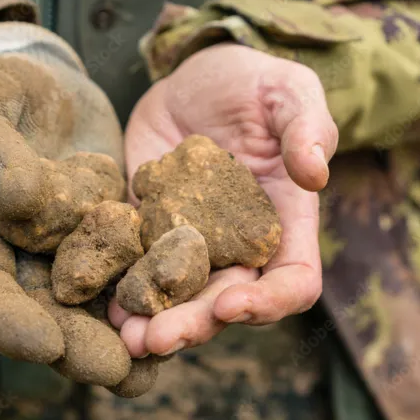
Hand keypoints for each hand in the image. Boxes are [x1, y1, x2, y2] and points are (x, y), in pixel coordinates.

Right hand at [0, 22, 152, 394]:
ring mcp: (67, 255)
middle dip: (78, 347)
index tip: (44, 343)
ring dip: (120, 343)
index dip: (8, 322)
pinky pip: (128, 278)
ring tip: (153, 366)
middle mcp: (22, 259)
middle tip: (116, 369)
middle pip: (43, 317)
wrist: (43, 83)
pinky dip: (151, 302)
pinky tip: (185, 319)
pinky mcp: (109, 241)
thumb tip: (18, 198)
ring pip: (89, 312)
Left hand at [110, 43, 337, 357]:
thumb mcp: (289, 92)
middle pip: (225, 303)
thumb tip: (315, 172)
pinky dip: (123, 290)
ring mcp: (192, 244)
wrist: (194, 80)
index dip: (268, 302)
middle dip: (193, 324)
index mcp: (284, 223)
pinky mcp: (150, 232)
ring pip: (180, 298)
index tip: (231, 303)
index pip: (293, 281)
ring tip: (126, 337)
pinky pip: (139, 269)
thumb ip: (307, 128)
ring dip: (154, 323)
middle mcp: (240, 247)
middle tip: (156, 338)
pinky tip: (104, 305)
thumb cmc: (253, 84)